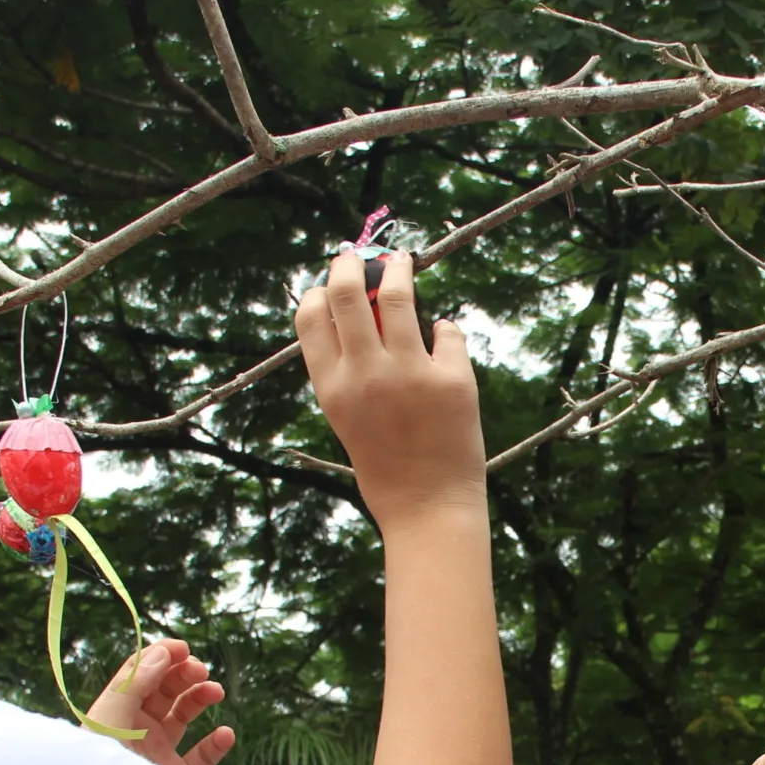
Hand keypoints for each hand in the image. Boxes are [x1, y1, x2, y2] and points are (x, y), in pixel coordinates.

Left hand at [86, 639, 233, 764]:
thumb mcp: (111, 718)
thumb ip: (136, 683)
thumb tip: (164, 653)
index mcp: (116, 714)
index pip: (140, 677)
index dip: (160, 657)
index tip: (182, 647)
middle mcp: (136, 733)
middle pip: (164, 691)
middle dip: (184, 675)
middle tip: (200, 670)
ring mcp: (158, 757)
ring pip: (184, 717)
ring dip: (201, 699)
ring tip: (216, 692)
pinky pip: (202, 758)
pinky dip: (216, 744)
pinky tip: (224, 734)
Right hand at [293, 251, 482, 526]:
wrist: (428, 508)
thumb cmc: (385, 468)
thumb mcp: (346, 418)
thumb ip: (346, 371)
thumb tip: (357, 314)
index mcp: (333, 386)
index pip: (311, 316)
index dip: (320, 291)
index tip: (331, 281)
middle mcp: (366, 374)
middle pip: (349, 294)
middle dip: (352, 265)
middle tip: (359, 256)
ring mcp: (410, 374)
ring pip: (399, 296)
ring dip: (400, 271)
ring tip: (403, 261)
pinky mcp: (453, 379)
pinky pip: (447, 332)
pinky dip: (444, 328)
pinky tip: (442, 332)